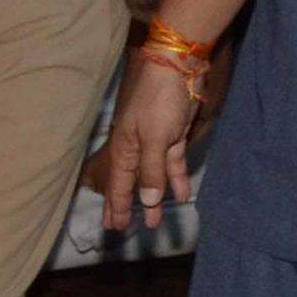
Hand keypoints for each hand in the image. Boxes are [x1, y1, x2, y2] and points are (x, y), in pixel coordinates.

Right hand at [93, 54, 200, 231]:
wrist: (178, 68)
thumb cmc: (158, 100)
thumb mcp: (154, 138)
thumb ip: (151, 171)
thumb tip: (147, 202)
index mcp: (125, 148)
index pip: (119, 185)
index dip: (117, 206)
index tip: (115, 226)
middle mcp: (137, 149)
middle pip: (131, 184)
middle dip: (127, 205)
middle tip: (121, 228)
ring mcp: (156, 143)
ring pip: (154, 178)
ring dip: (154, 199)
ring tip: (154, 222)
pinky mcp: (173, 137)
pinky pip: (173, 164)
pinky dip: (176, 179)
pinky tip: (181, 194)